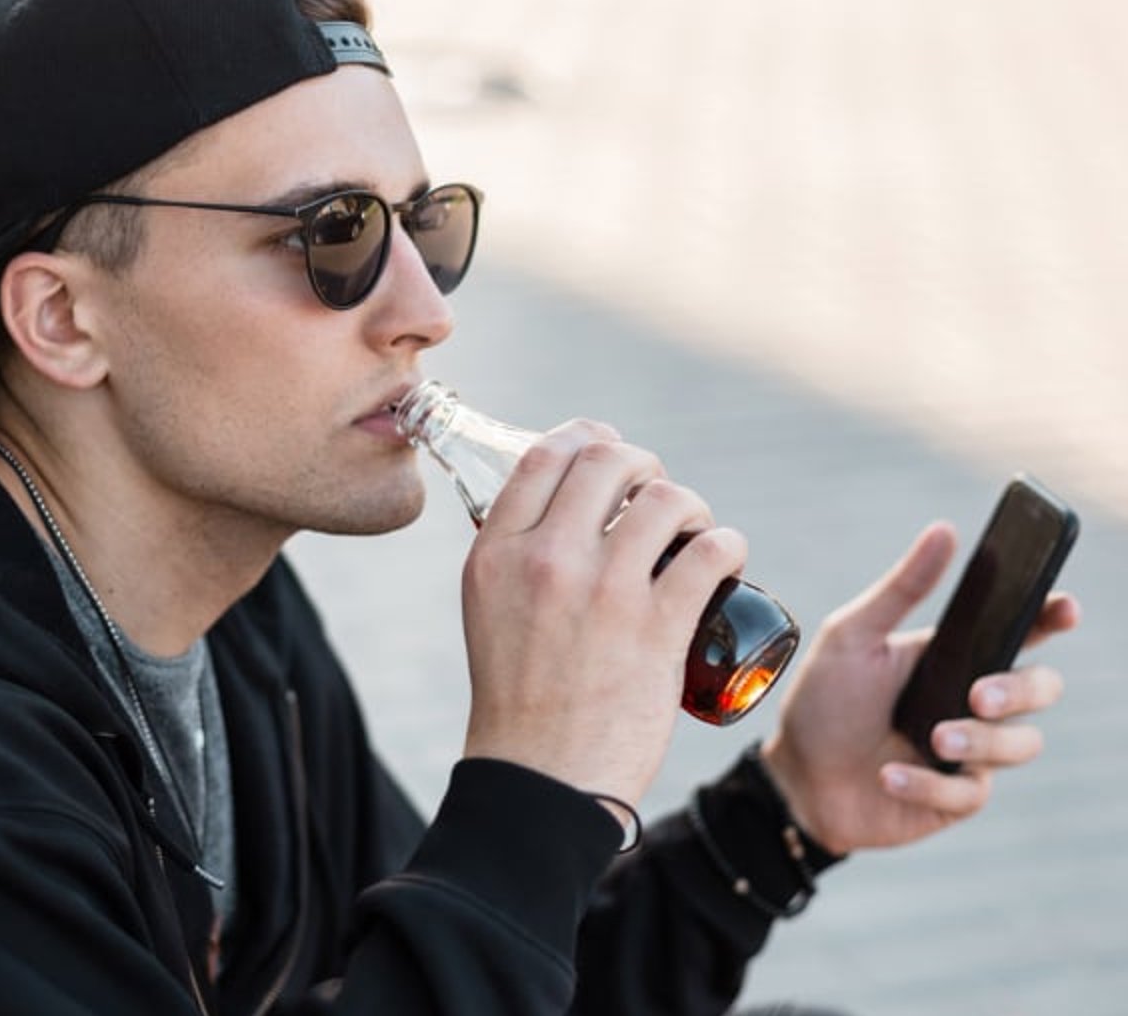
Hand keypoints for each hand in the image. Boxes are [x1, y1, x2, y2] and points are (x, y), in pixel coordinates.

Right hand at [459, 421, 747, 807]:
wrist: (540, 781)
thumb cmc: (519, 699)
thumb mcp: (488, 609)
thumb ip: (514, 557)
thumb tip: (559, 511)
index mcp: (496, 552)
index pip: (544, 454)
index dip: (586, 437)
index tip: (610, 450)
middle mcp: (545, 559)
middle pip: (608, 461)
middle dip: (644, 466)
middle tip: (656, 496)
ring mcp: (604, 592)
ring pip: (667, 498)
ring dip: (692, 505)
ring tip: (695, 533)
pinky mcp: (657, 629)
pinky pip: (711, 551)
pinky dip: (730, 544)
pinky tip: (728, 558)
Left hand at [761, 522, 1077, 855]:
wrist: (796, 776)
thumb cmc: (824, 701)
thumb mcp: (852, 636)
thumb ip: (902, 589)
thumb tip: (945, 530)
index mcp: (954, 654)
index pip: (1020, 629)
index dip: (1051, 616)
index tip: (1063, 607)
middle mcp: (973, 701)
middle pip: (1041, 687)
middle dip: (1021, 689)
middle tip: (978, 694)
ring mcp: (971, 751)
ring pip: (1021, 744)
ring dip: (978, 740)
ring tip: (930, 736)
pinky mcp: (956, 798)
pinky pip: (970, 792)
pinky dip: (928, 782)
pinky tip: (889, 775)